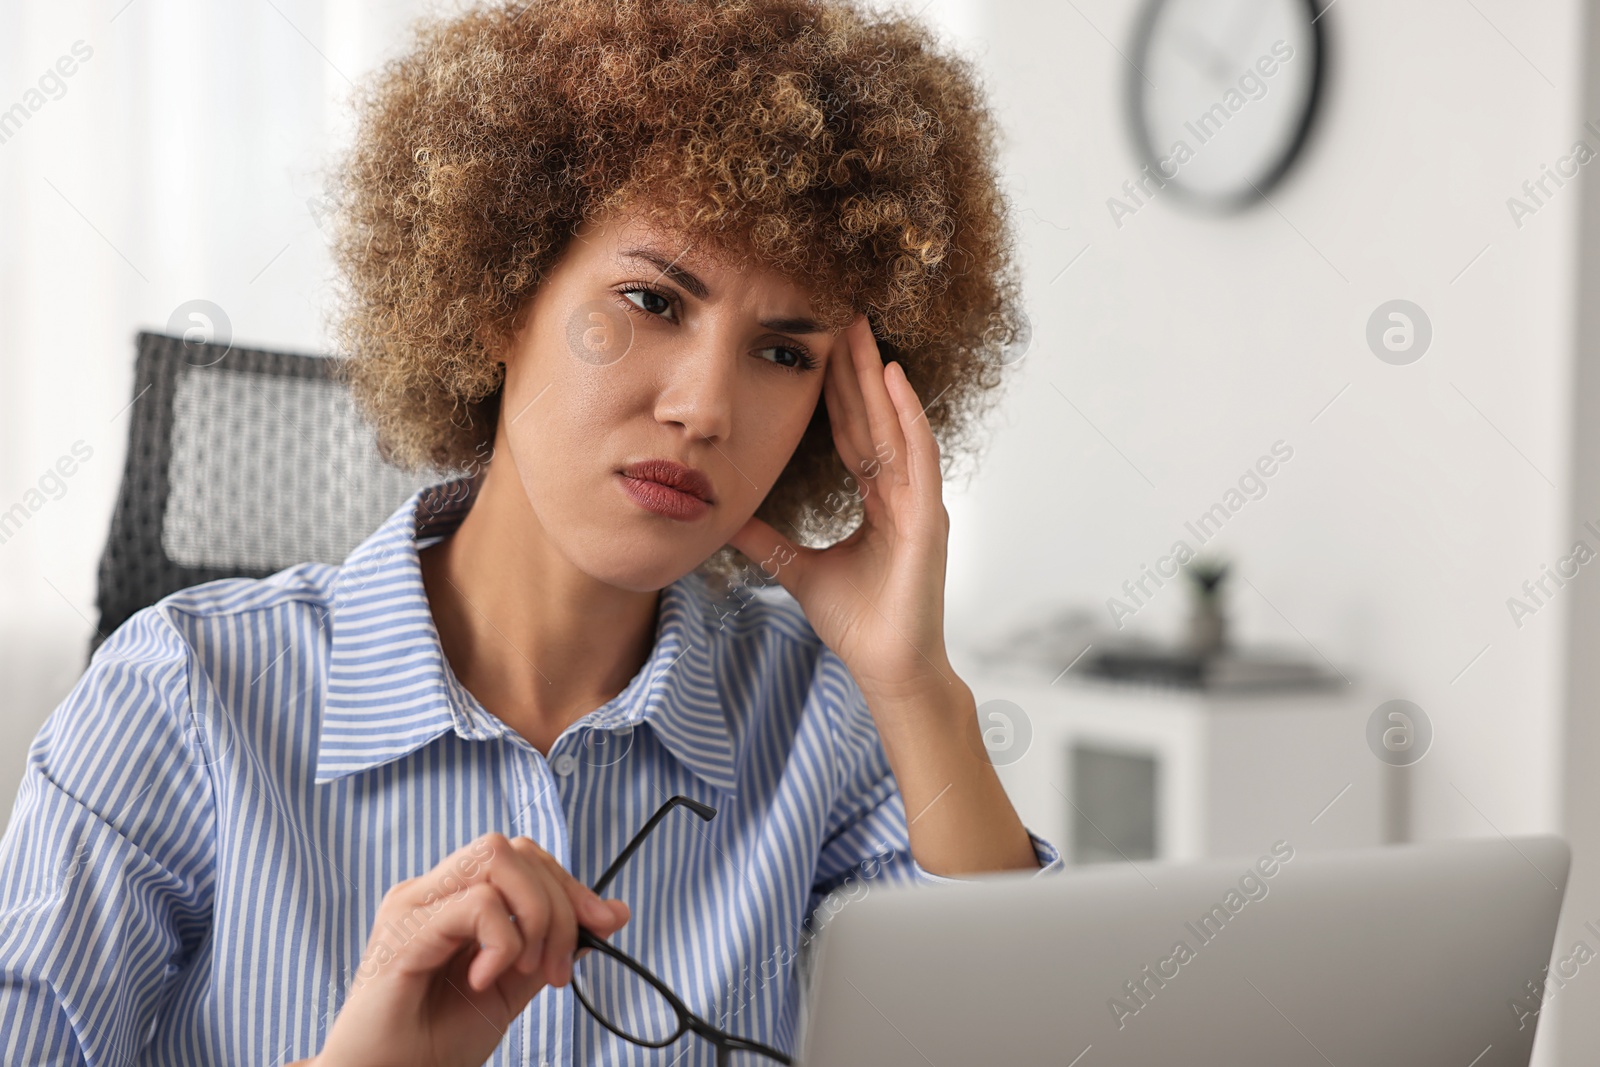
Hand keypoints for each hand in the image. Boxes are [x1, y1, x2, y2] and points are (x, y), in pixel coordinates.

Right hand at [310, 833, 629, 1066]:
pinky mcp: (401, 931)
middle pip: (515, 849)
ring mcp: (412, 905)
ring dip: (534, 915)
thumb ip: (552, 947)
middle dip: (559, 901)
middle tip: (556, 970)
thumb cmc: (433, 1043)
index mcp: (452, 899)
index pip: (523, 857)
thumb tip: (613, 913)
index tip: (604, 925)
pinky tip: (485, 981)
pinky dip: (501, 940)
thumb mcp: (511, 990)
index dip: (570, 885)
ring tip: (522, 970)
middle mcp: (430, 890)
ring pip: (495, 856)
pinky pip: (475, 904)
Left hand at [725, 315, 954, 703]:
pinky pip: (918, 456)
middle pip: (874, 417)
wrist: (887, 667)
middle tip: (843, 313)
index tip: (821, 346)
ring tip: (863, 330)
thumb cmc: (857, 622)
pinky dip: (907, 416)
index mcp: (877, 499)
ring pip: (894, 426)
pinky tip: (894, 380)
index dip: (838, 389)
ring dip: (879, 377)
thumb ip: (766, 539)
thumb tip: (724, 517)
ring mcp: (918, 501)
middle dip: (857, 368)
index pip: (853, 432)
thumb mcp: (796, 569)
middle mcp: (901, 492)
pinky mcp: (928, 518)